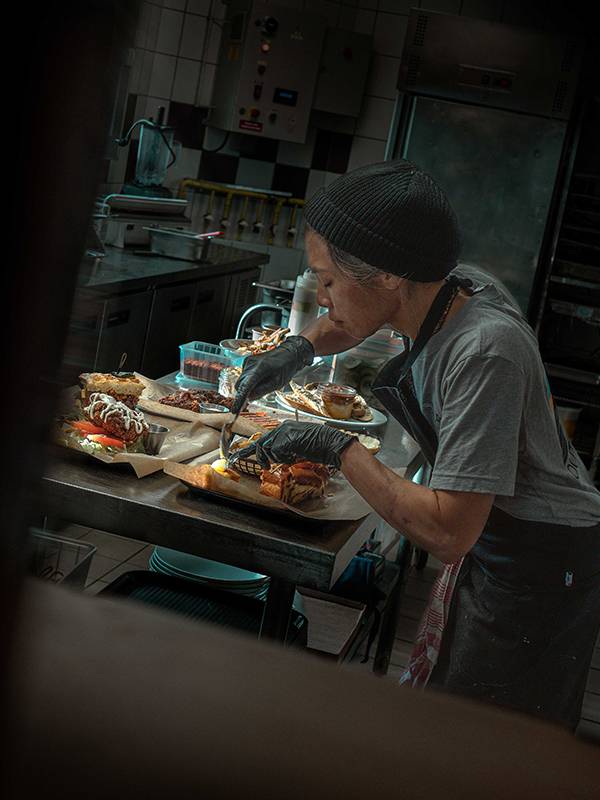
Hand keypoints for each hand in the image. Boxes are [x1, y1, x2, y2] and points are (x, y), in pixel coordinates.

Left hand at [229, 420, 355, 468]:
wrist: (331, 444)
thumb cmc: (319, 447)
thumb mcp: (298, 447)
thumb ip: (285, 449)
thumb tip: (274, 457)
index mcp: (285, 428)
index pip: (264, 438)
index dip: (251, 448)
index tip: (238, 455)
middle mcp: (282, 428)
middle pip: (261, 443)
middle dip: (259, 457)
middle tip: (264, 467)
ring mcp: (284, 432)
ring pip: (268, 449)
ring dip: (277, 458)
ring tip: (291, 458)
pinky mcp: (286, 438)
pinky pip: (276, 452)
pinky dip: (284, 458)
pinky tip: (295, 456)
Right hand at [231, 336, 314, 413]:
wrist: (288, 353)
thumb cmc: (285, 368)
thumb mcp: (277, 383)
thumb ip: (262, 390)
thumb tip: (249, 398)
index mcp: (260, 369)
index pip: (245, 387)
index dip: (239, 400)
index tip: (234, 411)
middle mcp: (250, 364)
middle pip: (240, 385)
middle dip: (244, 394)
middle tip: (256, 397)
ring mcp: (247, 361)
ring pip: (241, 381)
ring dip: (248, 387)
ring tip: (264, 383)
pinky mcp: (247, 361)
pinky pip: (244, 376)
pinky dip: (249, 381)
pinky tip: (261, 378)